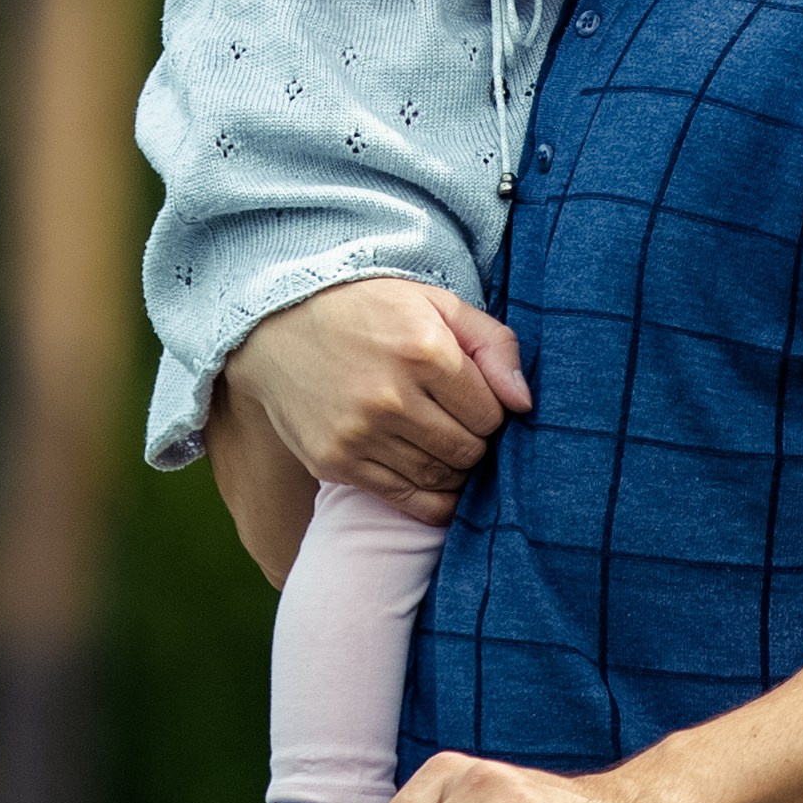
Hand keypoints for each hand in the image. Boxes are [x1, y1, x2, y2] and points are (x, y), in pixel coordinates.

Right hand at [223, 280, 528, 525]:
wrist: (277, 324)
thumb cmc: (368, 310)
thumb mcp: (436, 303)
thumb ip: (493, 344)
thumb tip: (525, 404)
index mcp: (424, 350)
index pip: (492, 414)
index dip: (491, 411)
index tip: (473, 400)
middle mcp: (392, 397)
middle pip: (469, 451)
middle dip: (474, 442)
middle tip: (457, 423)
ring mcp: (360, 434)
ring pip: (440, 477)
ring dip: (451, 467)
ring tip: (438, 441)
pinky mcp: (336, 462)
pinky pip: (405, 499)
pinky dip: (429, 498)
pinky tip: (430, 478)